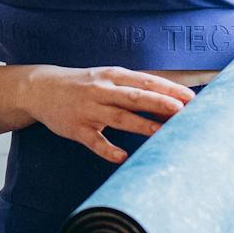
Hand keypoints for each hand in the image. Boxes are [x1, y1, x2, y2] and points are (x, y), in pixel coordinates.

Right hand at [26, 66, 194, 162]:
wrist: (41, 89)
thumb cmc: (84, 85)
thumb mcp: (108, 78)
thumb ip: (136, 87)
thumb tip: (173, 97)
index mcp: (113, 76)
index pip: (146, 81)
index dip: (169, 89)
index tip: (192, 98)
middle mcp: (102, 90)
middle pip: (135, 96)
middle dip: (159, 102)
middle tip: (182, 110)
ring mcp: (89, 110)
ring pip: (119, 117)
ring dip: (141, 125)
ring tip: (162, 133)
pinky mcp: (77, 128)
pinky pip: (94, 141)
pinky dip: (108, 149)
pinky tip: (122, 156)